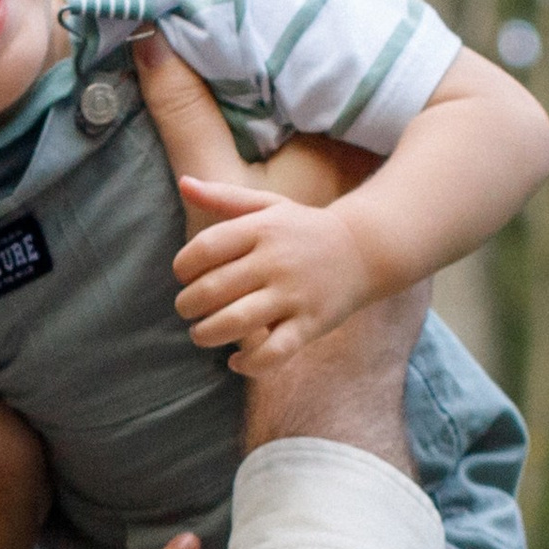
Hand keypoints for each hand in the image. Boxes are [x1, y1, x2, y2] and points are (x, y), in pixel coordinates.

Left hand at [171, 180, 379, 372]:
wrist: (365, 250)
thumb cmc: (304, 229)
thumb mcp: (269, 206)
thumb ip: (224, 197)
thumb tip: (183, 184)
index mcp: (262, 229)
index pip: (205, 249)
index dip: (183, 267)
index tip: (183, 276)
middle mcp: (276, 261)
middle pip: (213, 289)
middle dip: (188, 305)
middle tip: (187, 309)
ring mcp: (294, 295)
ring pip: (237, 322)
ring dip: (207, 334)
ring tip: (201, 334)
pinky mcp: (310, 324)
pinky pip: (273, 352)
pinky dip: (249, 364)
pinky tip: (236, 363)